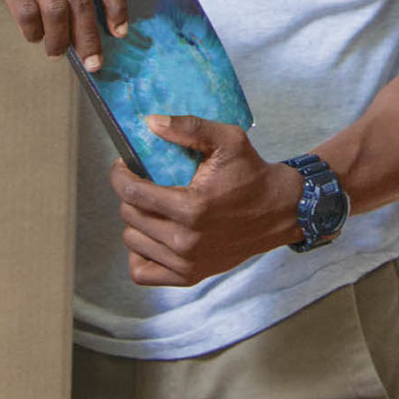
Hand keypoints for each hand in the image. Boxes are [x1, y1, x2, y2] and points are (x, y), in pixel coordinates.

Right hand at [0, 0, 126, 68]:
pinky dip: (33, 31)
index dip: (118, 5)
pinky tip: (33, 35)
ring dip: (59, 40)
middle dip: (89, 37)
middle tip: (93, 61)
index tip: (119, 31)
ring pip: (55, 10)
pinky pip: (26, 11)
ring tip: (56, 51)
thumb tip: (95, 10)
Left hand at [112, 117, 300, 286]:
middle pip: (130, 216)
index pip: (132, 192)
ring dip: (136, 222)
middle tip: (143, 183)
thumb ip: (189, 128)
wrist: (279, 211)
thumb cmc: (252, 174)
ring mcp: (187, 262)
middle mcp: (186, 240)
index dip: (119, 175)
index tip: (124, 166)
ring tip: (151, 208)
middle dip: (130, 195)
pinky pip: (142, 272)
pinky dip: (140, 254)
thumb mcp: (228, 140)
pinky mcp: (190, 276)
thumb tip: (150, 123)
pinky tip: (152, 236)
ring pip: (132, 241)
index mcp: (192, 207)